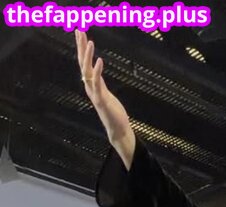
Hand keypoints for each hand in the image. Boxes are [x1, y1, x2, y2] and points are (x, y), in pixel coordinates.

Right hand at [75, 30, 134, 163]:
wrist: (117, 130)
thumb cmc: (113, 112)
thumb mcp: (105, 93)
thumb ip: (99, 82)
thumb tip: (96, 72)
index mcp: (92, 84)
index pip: (84, 62)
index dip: (82, 47)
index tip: (80, 31)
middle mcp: (90, 86)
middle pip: (83, 62)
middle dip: (81, 46)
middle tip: (79, 29)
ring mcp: (95, 93)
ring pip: (88, 71)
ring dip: (88, 56)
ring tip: (89, 41)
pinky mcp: (102, 100)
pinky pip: (98, 83)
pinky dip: (98, 71)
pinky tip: (100, 60)